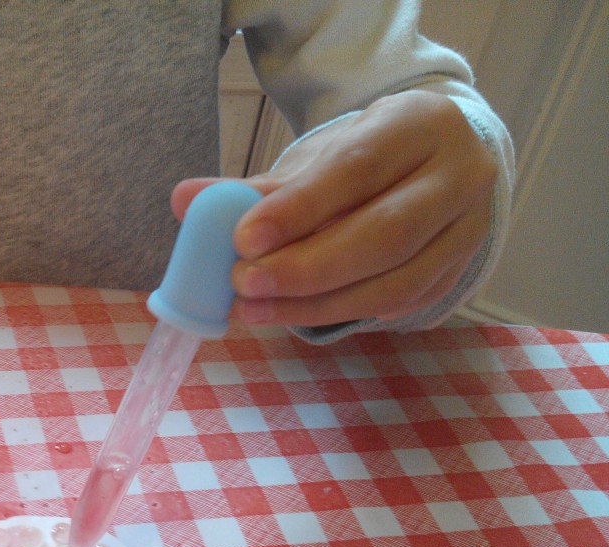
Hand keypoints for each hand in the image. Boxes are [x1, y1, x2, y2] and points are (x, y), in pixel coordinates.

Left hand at [172, 90, 496, 328]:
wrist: (432, 162)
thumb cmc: (364, 158)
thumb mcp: (315, 160)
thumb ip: (253, 186)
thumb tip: (186, 200)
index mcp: (420, 125)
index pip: (358, 169)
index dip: (300, 209)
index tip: (243, 239)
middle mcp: (458, 175)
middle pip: (385, 233)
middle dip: (306, 268)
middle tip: (242, 284)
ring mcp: (466, 230)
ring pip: (395, 281)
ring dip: (316, 305)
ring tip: (253, 309)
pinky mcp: (455, 273)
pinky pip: (399, 306)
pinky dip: (341, 314)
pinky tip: (292, 315)